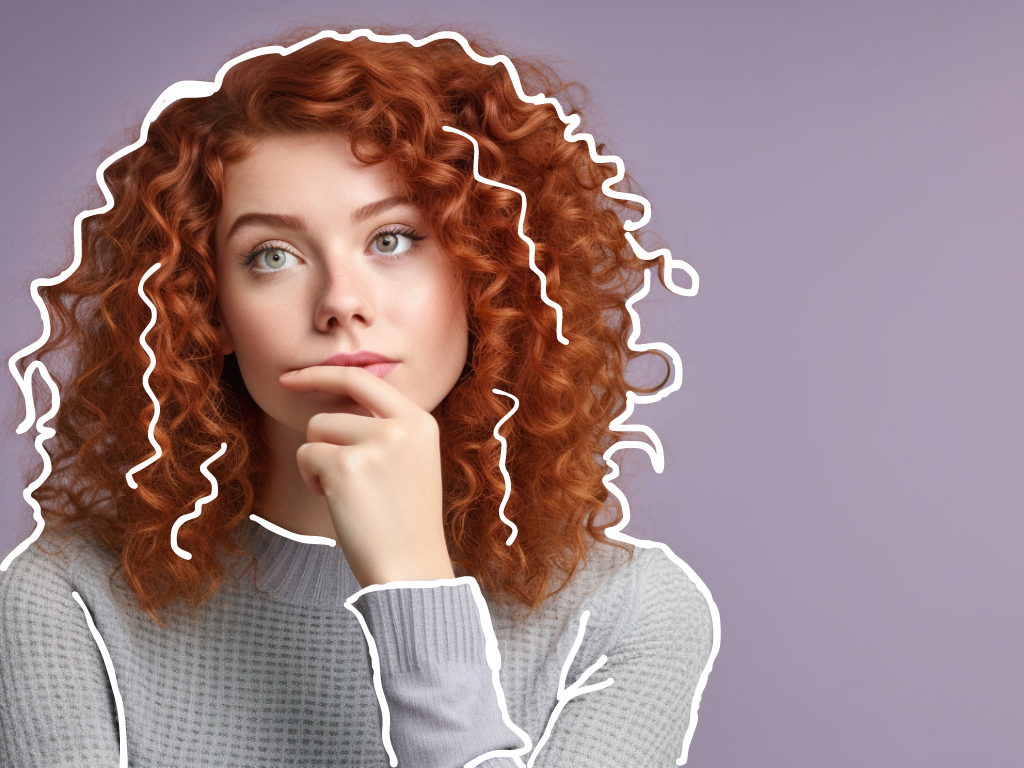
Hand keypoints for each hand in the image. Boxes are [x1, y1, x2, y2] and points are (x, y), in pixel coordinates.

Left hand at [278, 366, 454, 587]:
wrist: (410, 569)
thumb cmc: (404, 523)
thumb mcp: (412, 463)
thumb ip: (387, 430)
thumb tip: (341, 405)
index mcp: (421, 422)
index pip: (366, 380)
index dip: (327, 372)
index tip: (298, 374)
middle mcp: (402, 427)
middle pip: (335, 404)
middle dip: (306, 389)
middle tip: (283, 383)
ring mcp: (376, 444)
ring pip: (316, 430)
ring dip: (316, 459)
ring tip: (341, 491)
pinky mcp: (347, 466)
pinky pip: (307, 455)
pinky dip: (310, 478)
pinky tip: (333, 500)